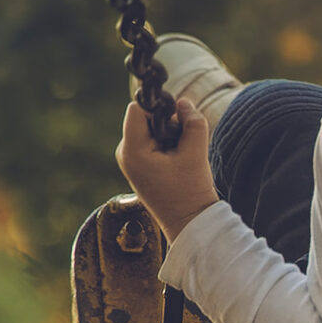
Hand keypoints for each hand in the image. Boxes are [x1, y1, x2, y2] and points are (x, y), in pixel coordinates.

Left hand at [117, 100, 220, 240]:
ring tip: (180, 156)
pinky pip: (150, 140)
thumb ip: (192, 122)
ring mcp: (130, 159)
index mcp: (132, 151)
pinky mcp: (138, 164)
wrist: (188, 221)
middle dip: (165, 122)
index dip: (157, 106)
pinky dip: (166, 143)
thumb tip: (183, 102)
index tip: (177, 117)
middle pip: (142, 117)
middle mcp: (125, 153)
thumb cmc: (190, 190)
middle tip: (182, 142)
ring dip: (168, 134)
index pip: (137, 109)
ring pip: (148, 128)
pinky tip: (177, 161)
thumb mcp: (196, 152)